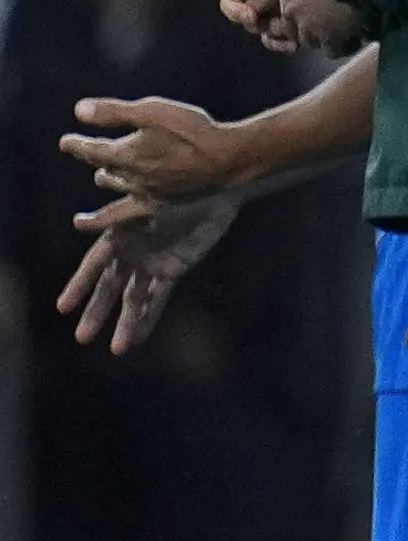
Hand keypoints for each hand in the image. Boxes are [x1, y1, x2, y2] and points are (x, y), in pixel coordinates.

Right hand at [56, 191, 235, 353]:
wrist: (211, 191)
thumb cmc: (172, 191)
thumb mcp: (140, 204)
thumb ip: (111, 217)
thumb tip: (76, 223)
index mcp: (117, 236)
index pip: (93, 266)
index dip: (78, 286)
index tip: (62, 308)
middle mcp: (130, 253)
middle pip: (110, 288)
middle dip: (97, 312)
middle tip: (82, 338)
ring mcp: (151, 263)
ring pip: (134, 299)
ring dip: (125, 323)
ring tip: (117, 349)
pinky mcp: (173, 270)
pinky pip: (159, 298)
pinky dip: (150, 317)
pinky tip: (139, 337)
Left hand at [62, 95, 245, 204]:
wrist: (229, 159)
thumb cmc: (192, 131)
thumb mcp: (152, 111)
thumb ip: (113, 112)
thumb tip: (80, 110)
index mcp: (125, 155)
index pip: (90, 151)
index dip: (75, 145)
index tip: (65, 142)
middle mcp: (132, 178)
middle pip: (103, 170)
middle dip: (92, 159)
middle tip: (83, 152)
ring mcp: (150, 194)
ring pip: (118, 189)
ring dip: (106, 182)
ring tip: (101, 180)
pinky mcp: (167, 203)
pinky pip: (135, 211)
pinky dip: (123, 211)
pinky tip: (126, 213)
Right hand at [216, 0, 286, 43]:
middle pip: (231, 7)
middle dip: (237, 11)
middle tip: (251, 16)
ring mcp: (271, 14)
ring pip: (253, 27)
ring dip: (263, 27)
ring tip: (279, 25)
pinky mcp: (287, 32)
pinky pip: (273, 40)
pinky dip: (279, 42)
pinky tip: (292, 43)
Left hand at [240, 0, 365, 52]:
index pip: (255, 4)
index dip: (262, 10)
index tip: (270, 12)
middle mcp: (289, 7)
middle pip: (280, 27)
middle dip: (295, 24)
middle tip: (316, 15)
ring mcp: (308, 25)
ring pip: (305, 39)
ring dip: (319, 34)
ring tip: (338, 20)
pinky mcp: (328, 38)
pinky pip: (328, 49)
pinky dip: (339, 43)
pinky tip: (350, 32)